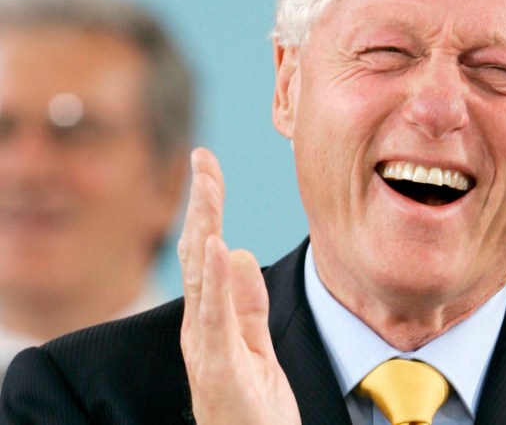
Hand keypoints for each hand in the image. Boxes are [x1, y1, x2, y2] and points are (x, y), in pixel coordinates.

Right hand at [178, 148, 300, 424]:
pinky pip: (214, 317)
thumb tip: (236, 251)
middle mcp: (200, 328)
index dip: (206, 206)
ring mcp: (205, 347)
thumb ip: (247, 303)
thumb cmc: (254, 410)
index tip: (207, 165)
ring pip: (200, 276)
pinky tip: (215, 243)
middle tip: (203, 158)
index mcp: (211, 319)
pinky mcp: (218, 369)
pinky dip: (212, 278)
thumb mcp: (256, 346)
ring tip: (206, 184)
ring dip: (204, 225)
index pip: (205, 251)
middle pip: (197, 254)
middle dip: (201, 203)